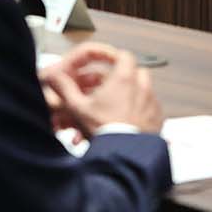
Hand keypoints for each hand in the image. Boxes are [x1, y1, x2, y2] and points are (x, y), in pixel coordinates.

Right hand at [41, 46, 163, 136]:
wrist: (124, 155)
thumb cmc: (104, 130)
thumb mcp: (79, 108)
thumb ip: (66, 89)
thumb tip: (54, 76)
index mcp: (123, 79)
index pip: (124, 56)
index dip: (115, 58)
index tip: (108, 64)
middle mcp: (142, 87)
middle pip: (136, 72)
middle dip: (125, 77)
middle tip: (112, 87)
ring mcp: (152, 103)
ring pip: (145, 90)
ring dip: (135, 94)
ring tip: (120, 106)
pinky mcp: (157, 119)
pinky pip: (152, 108)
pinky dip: (143, 110)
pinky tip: (131, 120)